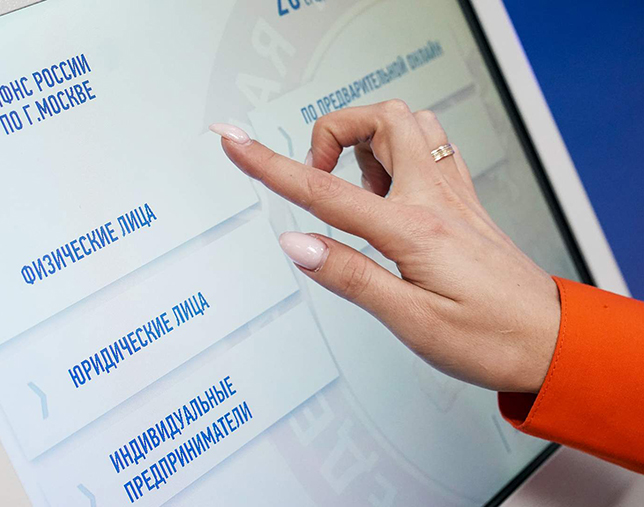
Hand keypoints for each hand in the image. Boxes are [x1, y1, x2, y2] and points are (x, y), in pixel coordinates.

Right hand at [210, 100, 560, 393]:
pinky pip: (428, 147)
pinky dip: (396, 154)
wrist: (552, 343)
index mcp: (413, 229)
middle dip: (335, 131)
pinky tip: (388, 193)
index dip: (271, 165)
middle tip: (317, 174)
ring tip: (354, 188)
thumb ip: (349, 274)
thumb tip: (296, 242)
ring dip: (369, 139)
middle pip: (381, 119)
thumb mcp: (410, 320)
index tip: (235, 144)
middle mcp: (435, 198)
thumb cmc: (488, 339)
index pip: (325, 190)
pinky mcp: (463, 202)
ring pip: (410, 123)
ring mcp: (453, 194)